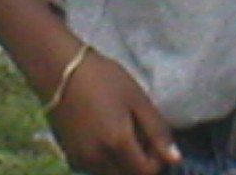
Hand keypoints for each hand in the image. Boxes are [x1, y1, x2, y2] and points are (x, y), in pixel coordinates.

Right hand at [48, 50, 182, 174]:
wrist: (60, 71)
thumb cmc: (103, 78)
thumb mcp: (136, 98)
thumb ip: (157, 131)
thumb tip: (175, 160)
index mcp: (118, 143)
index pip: (146, 172)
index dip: (157, 161)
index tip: (155, 141)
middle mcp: (99, 159)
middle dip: (139, 165)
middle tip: (140, 138)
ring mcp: (82, 160)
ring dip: (122, 164)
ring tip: (122, 135)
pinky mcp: (70, 157)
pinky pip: (96, 168)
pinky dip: (106, 160)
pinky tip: (104, 135)